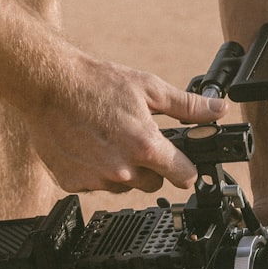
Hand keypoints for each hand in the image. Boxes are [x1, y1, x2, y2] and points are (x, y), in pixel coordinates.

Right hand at [25, 48, 225, 193]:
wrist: (49, 85)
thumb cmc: (96, 83)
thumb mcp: (149, 88)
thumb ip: (187, 106)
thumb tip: (218, 110)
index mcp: (146, 147)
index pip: (184, 176)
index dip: (186, 168)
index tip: (182, 163)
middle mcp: (123, 169)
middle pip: (153, 183)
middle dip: (151, 165)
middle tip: (135, 138)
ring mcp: (97, 179)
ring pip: (124, 185)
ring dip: (122, 169)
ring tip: (109, 138)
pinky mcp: (74, 183)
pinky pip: (96, 184)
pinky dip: (95, 170)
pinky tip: (89, 146)